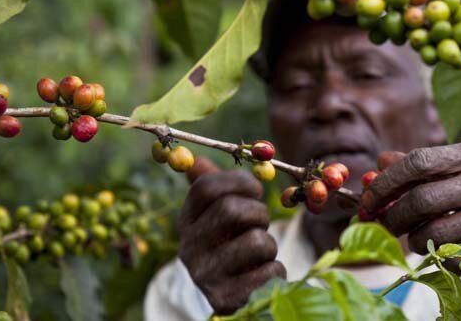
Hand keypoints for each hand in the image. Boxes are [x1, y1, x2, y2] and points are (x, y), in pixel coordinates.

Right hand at [177, 157, 285, 313]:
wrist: (237, 297)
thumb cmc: (233, 246)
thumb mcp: (219, 218)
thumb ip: (214, 189)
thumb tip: (198, 161)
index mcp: (185, 222)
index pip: (205, 188)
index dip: (237, 181)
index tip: (255, 189)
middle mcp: (188, 249)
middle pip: (231, 210)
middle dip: (258, 213)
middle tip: (260, 224)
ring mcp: (205, 276)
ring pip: (256, 241)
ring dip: (269, 244)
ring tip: (260, 253)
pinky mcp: (226, 300)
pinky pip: (268, 271)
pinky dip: (275, 270)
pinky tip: (261, 276)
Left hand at [362, 143, 460, 266]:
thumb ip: (426, 162)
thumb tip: (380, 161)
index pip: (417, 163)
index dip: (385, 181)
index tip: (369, 196)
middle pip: (420, 201)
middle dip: (392, 216)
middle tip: (382, 222)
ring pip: (434, 234)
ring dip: (412, 240)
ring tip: (412, 236)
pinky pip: (454, 259)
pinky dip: (437, 258)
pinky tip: (440, 250)